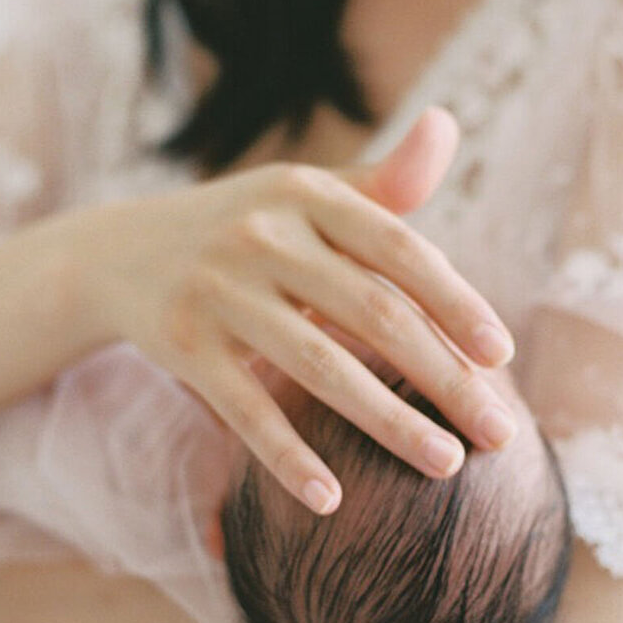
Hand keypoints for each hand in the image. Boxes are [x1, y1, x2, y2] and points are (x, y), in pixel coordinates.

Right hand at [67, 107, 518, 513]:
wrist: (120, 252)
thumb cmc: (246, 229)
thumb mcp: (305, 196)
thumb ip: (384, 183)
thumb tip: (449, 124)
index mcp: (306, 192)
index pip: (399, 250)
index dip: (455, 303)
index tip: (502, 357)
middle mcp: (262, 234)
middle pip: (373, 313)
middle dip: (444, 377)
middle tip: (498, 431)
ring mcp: (219, 290)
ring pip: (319, 366)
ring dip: (388, 421)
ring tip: (445, 463)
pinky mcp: (182, 344)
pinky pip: (245, 409)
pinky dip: (287, 456)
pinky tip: (331, 498)